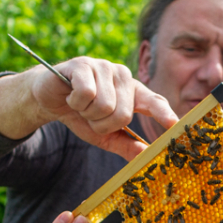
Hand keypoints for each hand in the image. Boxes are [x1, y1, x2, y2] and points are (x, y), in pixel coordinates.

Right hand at [31, 57, 176, 160]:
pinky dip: (75, 103)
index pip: (154, 101)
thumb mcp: (105, 135)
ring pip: (104, 106)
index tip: (174, 125)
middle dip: (102, 125)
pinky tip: (71, 96)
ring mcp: (104, 67)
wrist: (49, 99)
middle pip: (123, 114)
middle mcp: (123, 76)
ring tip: (81, 106)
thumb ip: (126, 145)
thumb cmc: (81, 116)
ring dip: (87, 114)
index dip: (164, 113)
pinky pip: (87, 95)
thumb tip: (147, 156)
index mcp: (133, 92)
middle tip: (90, 117)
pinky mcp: (84, 65)